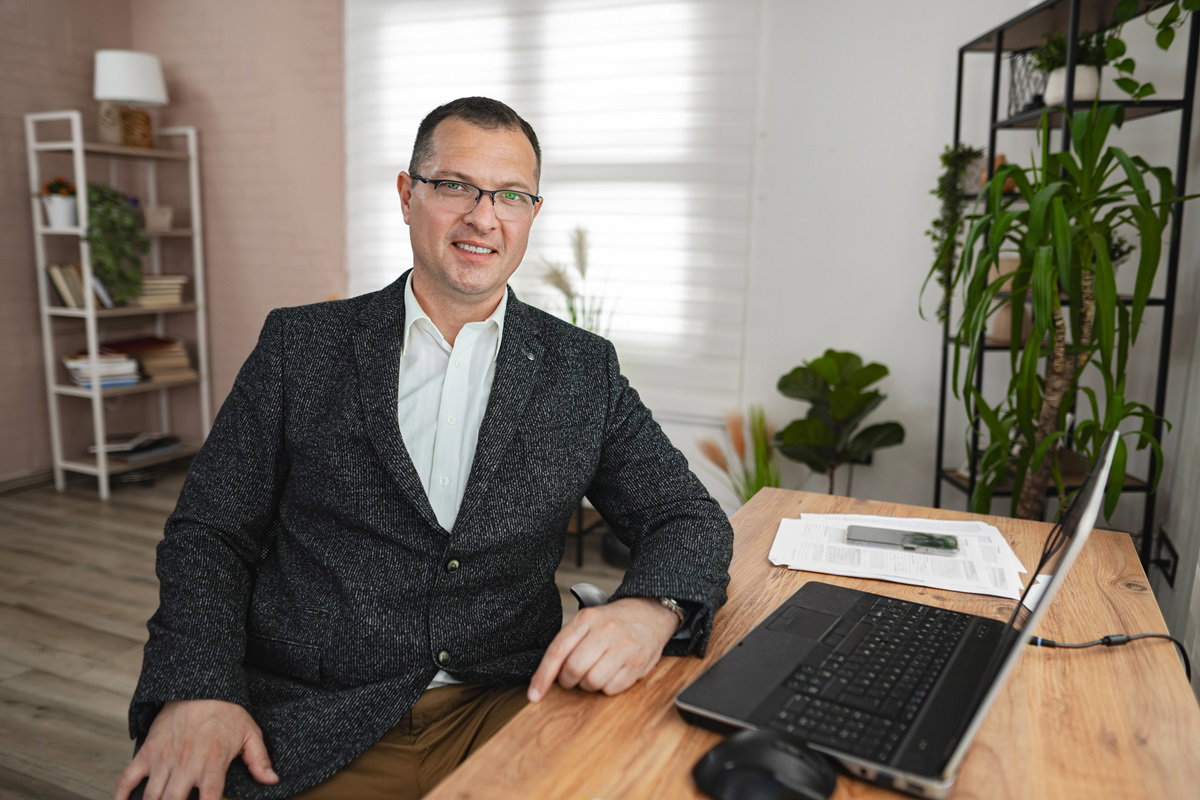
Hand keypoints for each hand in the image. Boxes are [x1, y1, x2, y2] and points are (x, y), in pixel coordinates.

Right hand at [114, 699, 277, 799]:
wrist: (200, 686)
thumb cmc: (227, 712)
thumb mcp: (250, 734)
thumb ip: (259, 760)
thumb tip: (273, 780)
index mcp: (212, 763)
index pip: (209, 798)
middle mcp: (186, 765)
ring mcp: (163, 760)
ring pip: (151, 797)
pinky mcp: (147, 753)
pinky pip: (127, 779)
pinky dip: (121, 796)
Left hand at [527, 597, 678, 701]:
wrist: (650, 614)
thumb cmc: (614, 621)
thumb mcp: (588, 620)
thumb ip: (568, 642)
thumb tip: (545, 676)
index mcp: (587, 619)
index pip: (558, 650)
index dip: (543, 676)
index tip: (534, 694)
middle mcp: (605, 631)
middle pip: (574, 669)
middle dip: (568, 680)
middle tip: (573, 676)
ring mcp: (623, 647)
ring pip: (592, 682)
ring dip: (588, 685)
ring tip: (595, 672)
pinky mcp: (638, 663)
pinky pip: (612, 689)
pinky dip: (607, 687)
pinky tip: (611, 674)